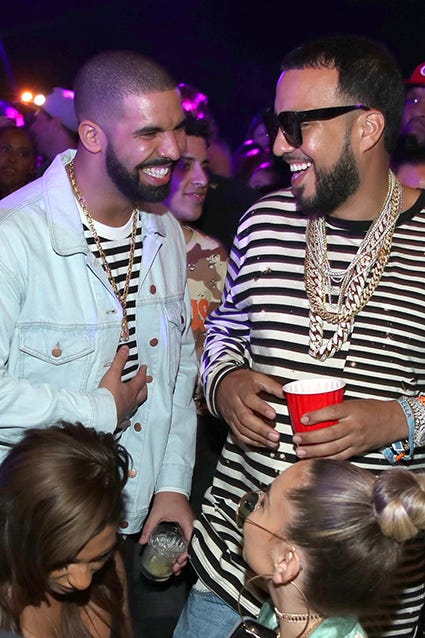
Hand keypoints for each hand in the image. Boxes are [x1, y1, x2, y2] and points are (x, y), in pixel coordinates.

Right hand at [99, 346, 149, 423]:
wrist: (100, 413)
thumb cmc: (107, 394)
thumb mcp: (112, 374)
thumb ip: (119, 361)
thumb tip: (125, 349)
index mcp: (131, 390)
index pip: (140, 380)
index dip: (143, 373)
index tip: (144, 368)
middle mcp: (131, 402)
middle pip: (142, 393)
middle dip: (144, 387)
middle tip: (144, 382)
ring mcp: (126, 411)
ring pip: (136, 405)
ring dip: (138, 400)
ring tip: (137, 397)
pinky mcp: (119, 420)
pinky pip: (126, 420)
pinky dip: (127, 419)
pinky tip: (127, 421)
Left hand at [139, 492, 193, 574]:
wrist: (172, 484)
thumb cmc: (167, 497)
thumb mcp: (156, 514)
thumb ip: (149, 528)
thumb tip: (142, 542)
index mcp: (188, 523)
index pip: (191, 543)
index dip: (185, 555)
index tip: (178, 562)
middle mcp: (192, 524)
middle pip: (192, 546)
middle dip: (185, 559)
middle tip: (175, 569)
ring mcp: (190, 523)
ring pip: (191, 543)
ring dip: (185, 554)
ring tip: (176, 565)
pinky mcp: (187, 522)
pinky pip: (188, 538)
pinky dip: (184, 547)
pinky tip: (178, 553)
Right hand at [216, 368, 282, 447]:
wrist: (222, 386)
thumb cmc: (241, 382)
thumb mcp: (256, 377)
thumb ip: (271, 385)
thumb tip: (285, 392)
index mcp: (242, 391)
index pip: (249, 399)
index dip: (261, 407)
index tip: (273, 414)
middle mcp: (236, 404)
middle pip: (245, 418)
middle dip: (261, 429)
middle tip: (275, 435)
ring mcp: (232, 415)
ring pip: (242, 429)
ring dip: (258, 438)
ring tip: (272, 442)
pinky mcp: (231, 423)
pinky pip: (239, 435)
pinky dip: (251, 441)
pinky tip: (262, 443)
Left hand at [292, 398, 406, 459]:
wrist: (394, 420)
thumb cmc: (373, 409)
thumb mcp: (354, 403)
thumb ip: (336, 409)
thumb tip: (314, 411)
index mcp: (352, 410)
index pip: (331, 412)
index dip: (316, 416)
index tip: (302, 418)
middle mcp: (354, 426)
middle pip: (329, 433)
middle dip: (310, 438)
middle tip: (296, 438)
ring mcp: (356, 440)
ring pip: (333, 448)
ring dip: (314, 451)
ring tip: (300, 451)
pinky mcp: (358, 450)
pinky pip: (340, 457)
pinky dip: (326, 459)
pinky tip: (314, 459)